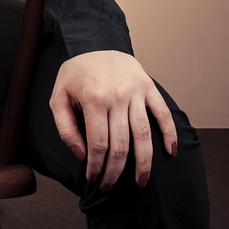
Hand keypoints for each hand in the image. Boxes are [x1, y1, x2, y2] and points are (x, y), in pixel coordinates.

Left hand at [49, 50, 176, 190]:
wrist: (95, 41)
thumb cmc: (75, 74)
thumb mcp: (58, 98)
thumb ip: (66, 128)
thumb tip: (82, 156)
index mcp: (94, 100)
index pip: (98, 144)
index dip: (96, 167)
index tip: (93, 179)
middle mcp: (117, 97)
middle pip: (121, 145)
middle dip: (115, 172)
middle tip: (110, 187)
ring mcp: (136, 93)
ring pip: (143, 135)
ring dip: (144, 162)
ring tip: (141, 181)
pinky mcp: (149, 88)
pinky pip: (162, 114)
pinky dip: (169, 134)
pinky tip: (170, 153)